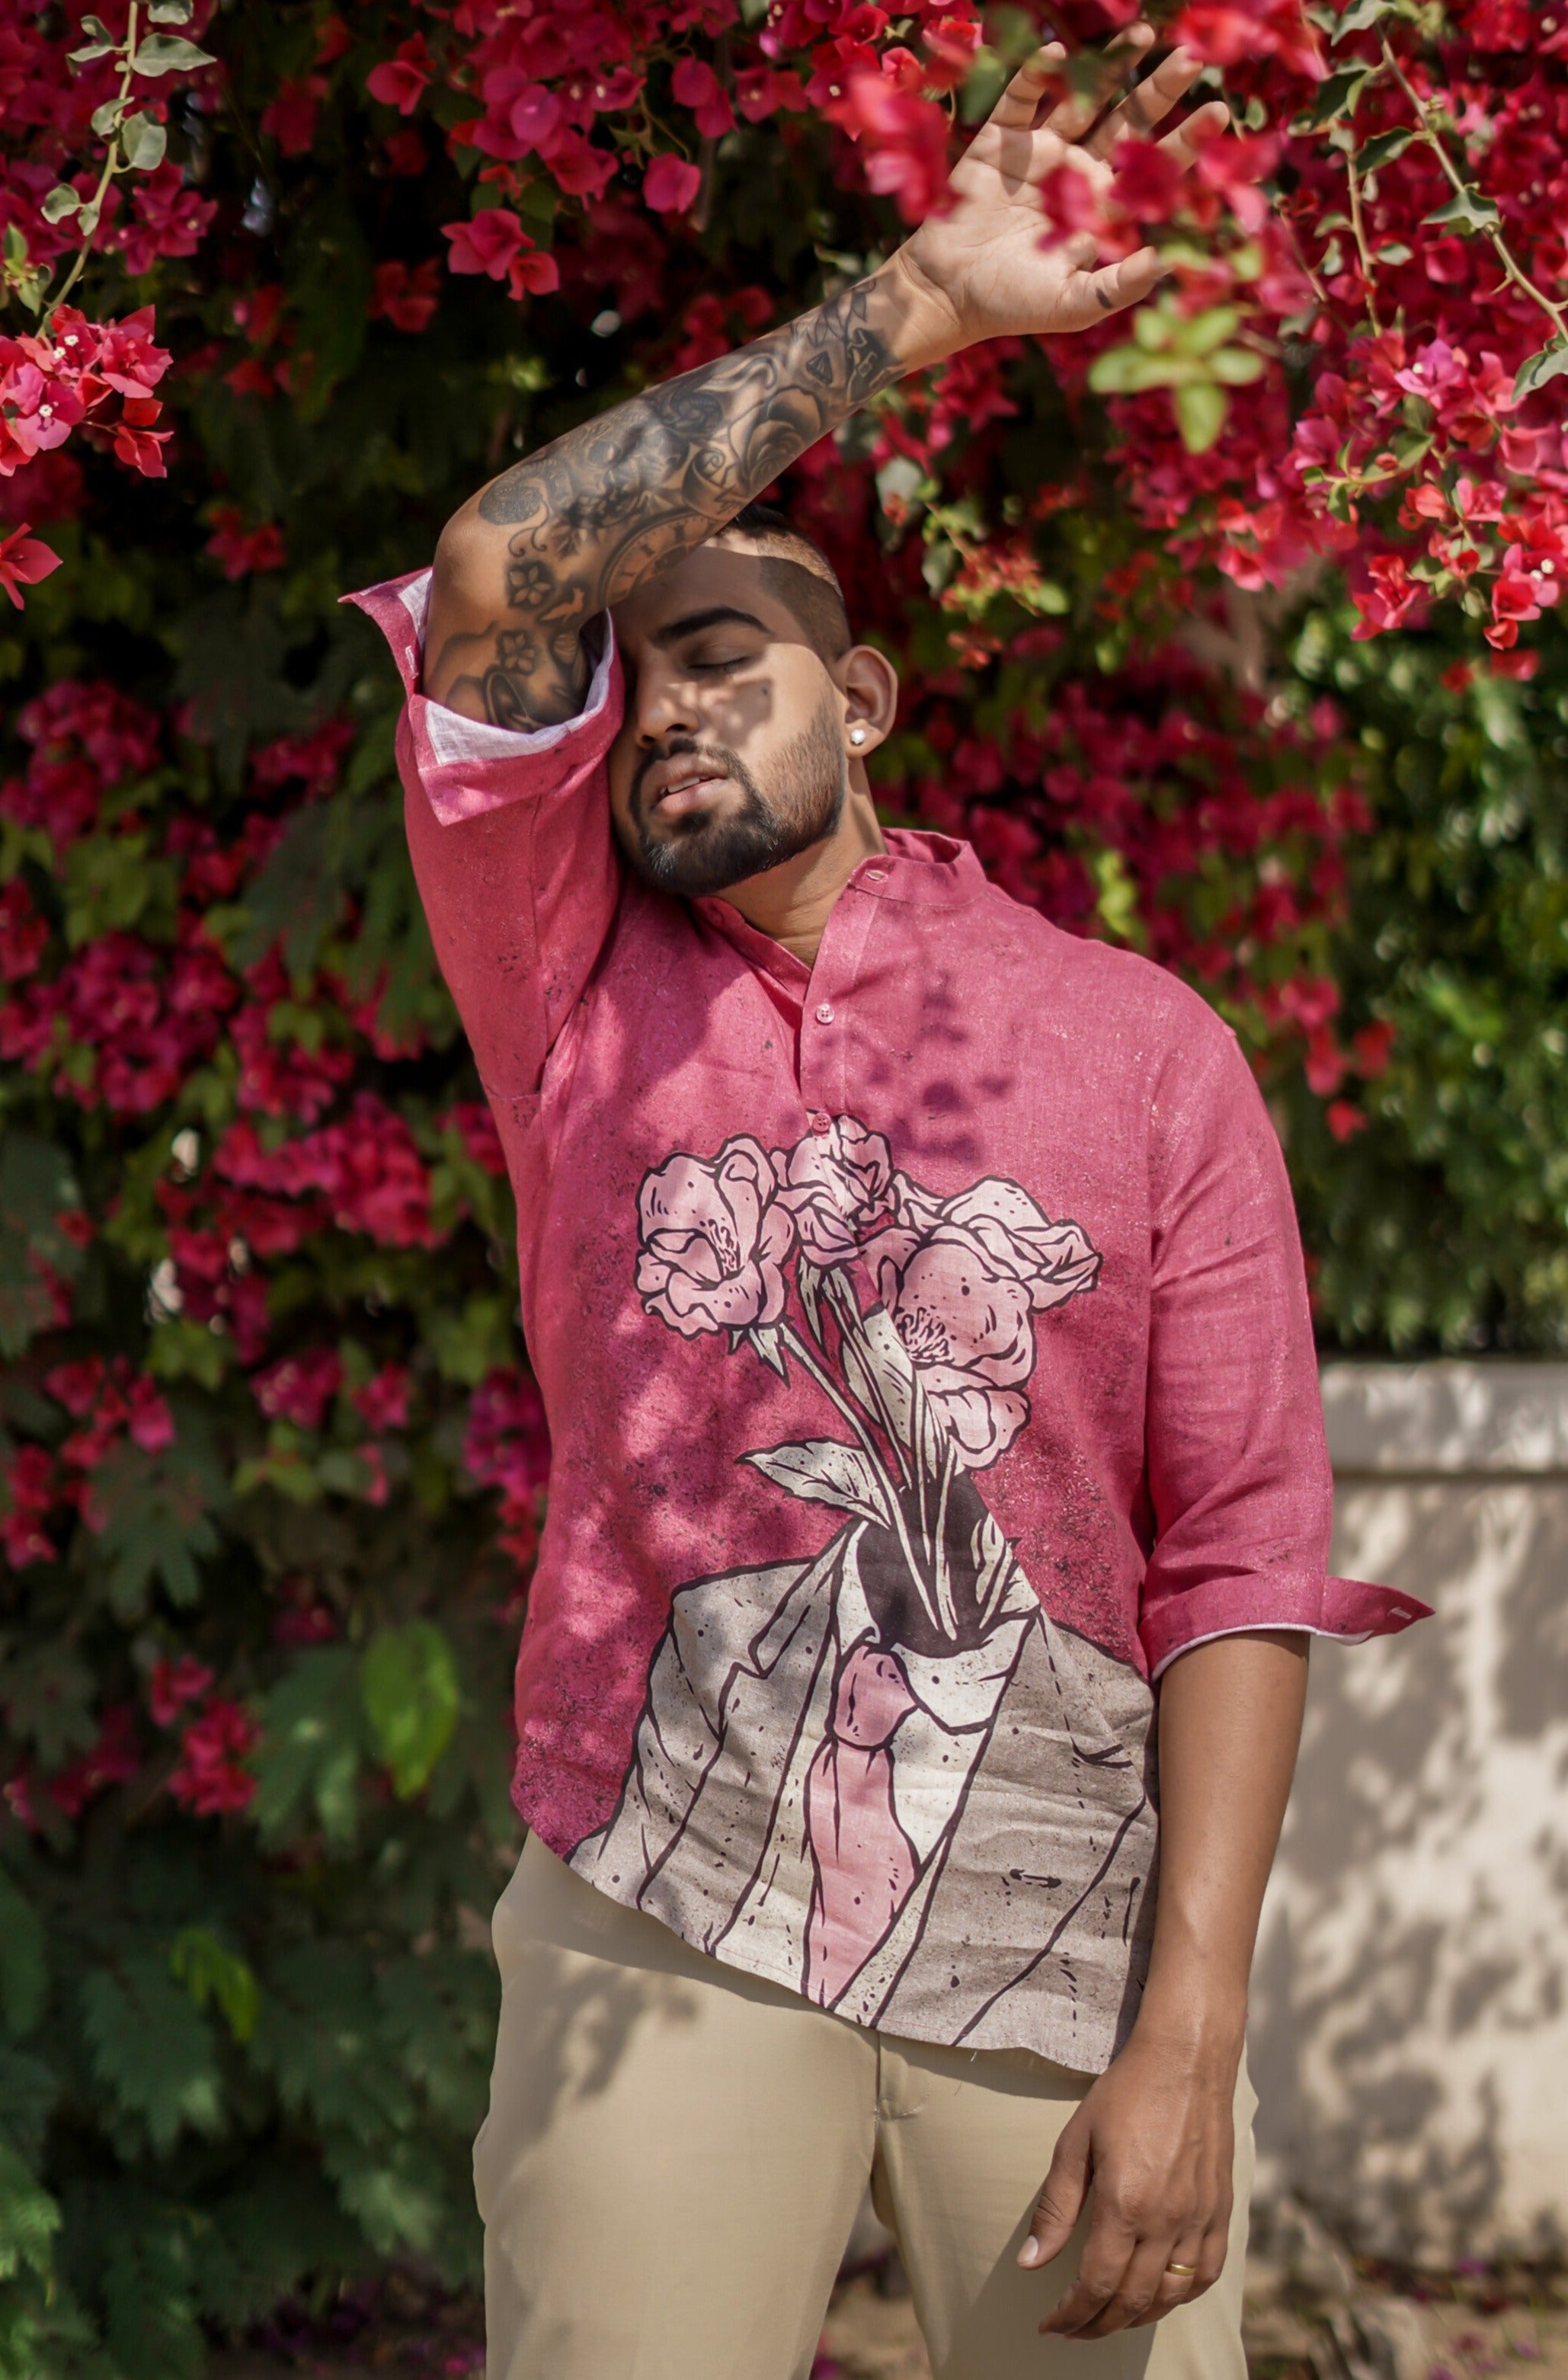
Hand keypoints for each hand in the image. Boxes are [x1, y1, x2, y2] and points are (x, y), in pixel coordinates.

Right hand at [887, 26, 1229, 361]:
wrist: (949, 294)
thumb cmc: (1014, 305)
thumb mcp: (1073, 306)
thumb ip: (1119, 286)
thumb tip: (1167, 262)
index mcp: (1103, 207)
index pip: (1153, 168)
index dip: (1186, 140)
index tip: (1218, 112)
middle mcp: (1078, 171)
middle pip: (1129, 121)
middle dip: (1160, 89)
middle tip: (1193, 57)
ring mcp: (1041, 150)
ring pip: (1084, 97)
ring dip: (1113, 67)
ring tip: (1144, 35)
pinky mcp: (1000, 140)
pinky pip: (1023, 97)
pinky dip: (1036, 75)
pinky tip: (1057, 54)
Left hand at [1016, 2026, 1237, 2338]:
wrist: (1186, 2061)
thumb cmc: (1125, 2094)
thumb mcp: (1075, 2142)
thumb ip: (1055, 2208)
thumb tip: (1031, 2263)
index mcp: (1125, 2203)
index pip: (1096, 2285)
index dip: (1071, 2314)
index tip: (1050, 2326)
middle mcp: (1167, 2219)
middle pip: (1132, 2300)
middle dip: (1098, 2325)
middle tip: (1073, 2330)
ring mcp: (1200, 2219)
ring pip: (1170, 2296)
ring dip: (1137, 2318)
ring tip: (1109, 2318)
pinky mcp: (1222, 2212)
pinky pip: (1205, 2274)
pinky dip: (1180, 2296)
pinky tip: (1159, 2295)